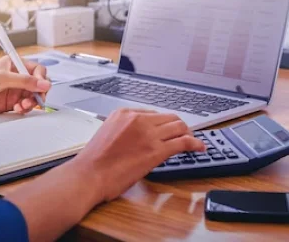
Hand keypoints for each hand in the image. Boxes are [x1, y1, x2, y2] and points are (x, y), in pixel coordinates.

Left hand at [0, 56, 50, 116]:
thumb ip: (24, 81)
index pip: (37, 70)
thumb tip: (44, 84)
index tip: (41, 87)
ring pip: (32, 97)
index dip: (41, 78)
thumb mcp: (1, 78)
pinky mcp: (9, 103)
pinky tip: (17, 109)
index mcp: (14, 64)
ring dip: (31, 102)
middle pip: (37, 85)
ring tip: (23, 106)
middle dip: (38, 93)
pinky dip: (24, 109)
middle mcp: (16, 77)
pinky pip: (24, 106)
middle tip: (35, 100)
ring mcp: (13, 91)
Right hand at [72, 109, 205, 202]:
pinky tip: (199, 148)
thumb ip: (125, 131)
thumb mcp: (108, 134)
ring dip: (189, 133)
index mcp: (124, 113)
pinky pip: (183, 142)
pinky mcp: (156, 151)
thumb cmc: (94, 161)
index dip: (164, 123)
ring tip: (193, 141)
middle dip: (179, 126)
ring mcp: (148, 134)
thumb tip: (139, 138)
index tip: (169, 130)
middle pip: (169, 117)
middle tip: (184, 135)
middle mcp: (138, 119)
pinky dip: (195, 143)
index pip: (153, 114)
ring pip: (179, 127)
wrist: (89, 175)